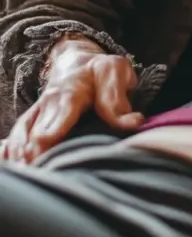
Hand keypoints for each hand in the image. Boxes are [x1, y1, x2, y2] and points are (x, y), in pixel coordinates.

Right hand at [0, 38, 141, 164]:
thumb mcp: (116, 73)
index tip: (45, 150)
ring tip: (24, 175)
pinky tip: (12, 165)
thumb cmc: (100, 71)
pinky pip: (16, 136)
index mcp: (72, 91)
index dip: (52, 133)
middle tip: (36, 173)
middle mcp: (49, 103)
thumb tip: (134, 123)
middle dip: (34, 152)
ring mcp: (37, 112)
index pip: (61, 112)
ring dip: (21, 155)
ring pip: (22, 135)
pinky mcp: (31, 121)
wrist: (77, 61)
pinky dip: (10, 150)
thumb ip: (120, 101)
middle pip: (36, 130)